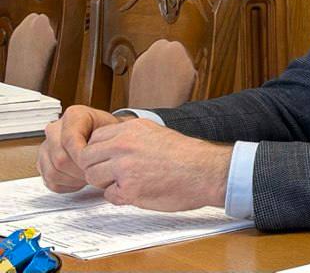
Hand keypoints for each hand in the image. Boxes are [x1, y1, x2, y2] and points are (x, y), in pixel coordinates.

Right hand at [37, 105, 126, 192]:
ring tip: (89, 176)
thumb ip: (104, 141)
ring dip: (74, 179)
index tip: (97, 163)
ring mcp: (47, 147)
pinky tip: (80, 179)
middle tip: (96, 173)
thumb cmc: (112, 133)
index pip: (69, 140)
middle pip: (60, 158)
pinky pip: (51, 181)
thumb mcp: (114, 130)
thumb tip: (96, 157)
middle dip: (80, 170)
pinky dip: (67, 185)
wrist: (109, 138)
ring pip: (54, 172)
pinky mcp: (44, 163)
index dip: (83, 156)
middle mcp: (55, 129)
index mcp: (73, 116)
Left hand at [77, 119, 231, 211]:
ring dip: (106, 183)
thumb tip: (108, 146)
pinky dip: (120, 197)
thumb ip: (130, 137)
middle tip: (114, 174)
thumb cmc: (187, 156)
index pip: (94, 139)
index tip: (108, 159)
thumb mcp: (156, 133)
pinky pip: (108, 195)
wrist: (206, 171)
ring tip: (129, 182)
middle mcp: (124, 145)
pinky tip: (139, 191)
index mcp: (131, 129)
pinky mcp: (129, 188)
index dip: (99, 152)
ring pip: (92, 177)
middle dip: (97, 168)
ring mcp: (125, 167)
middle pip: (86, 158)